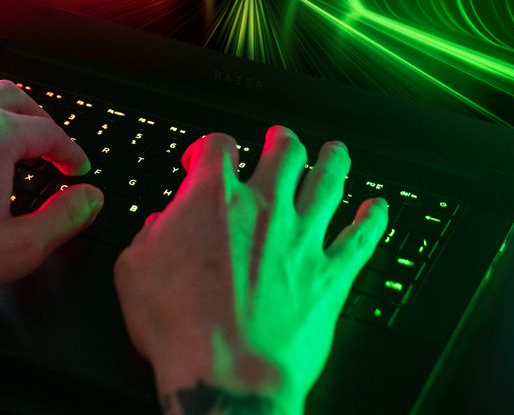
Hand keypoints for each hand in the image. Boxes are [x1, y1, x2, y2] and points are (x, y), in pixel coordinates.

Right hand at [114, 126, 387, 412]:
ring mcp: (301, 239)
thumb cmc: (181, 328)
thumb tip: (157, 227)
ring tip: (335, 152)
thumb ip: (147, 239)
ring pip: (327, 182)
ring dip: (333, 162)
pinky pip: (360, 238)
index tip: (206, 156)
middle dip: (281, 140)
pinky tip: (378, 208)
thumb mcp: (134, 273)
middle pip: (283, 152)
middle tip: (280, 139)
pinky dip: (372, 220)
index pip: (217, 147)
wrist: (229, 373)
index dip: (210, 146)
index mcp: (212, 200)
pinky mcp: (330, 274)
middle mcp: (264, 208)